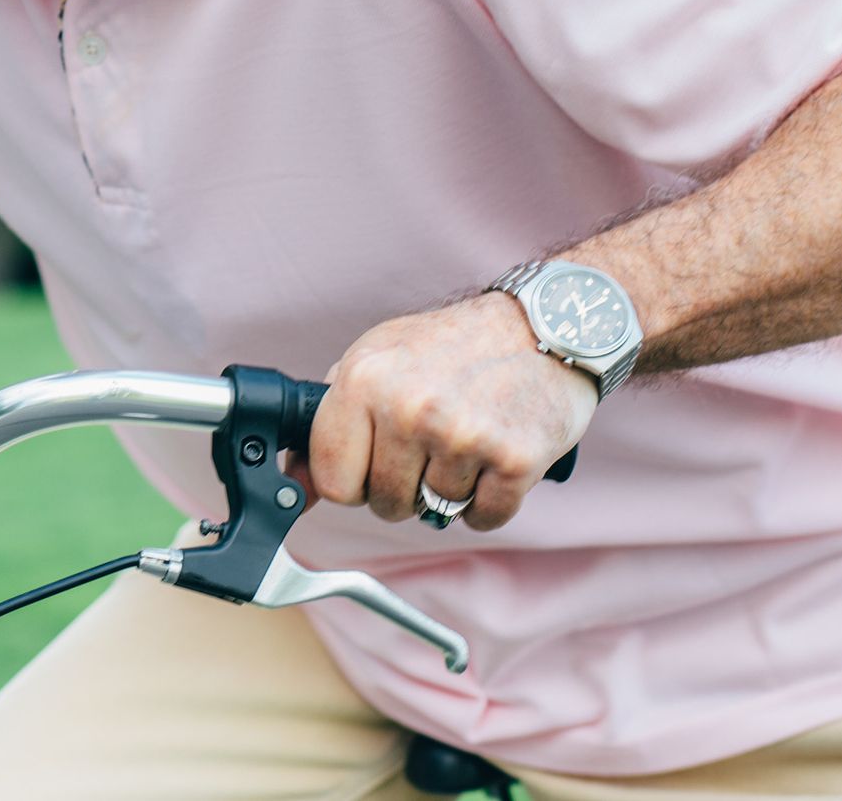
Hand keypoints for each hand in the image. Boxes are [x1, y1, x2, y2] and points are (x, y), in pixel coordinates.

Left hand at [305, 292, 594, 530]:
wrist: (545, 325)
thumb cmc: (454, 346)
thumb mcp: (377, 359)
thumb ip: (332, 420)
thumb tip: (296, 481)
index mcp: (364, 379)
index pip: (332, 479)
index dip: (353, 482)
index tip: (372, 465)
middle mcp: (407, 407)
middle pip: (384, 502)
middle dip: (405, 487)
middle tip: (431, 446)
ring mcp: (461, 434)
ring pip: (436, 511)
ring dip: (451, 489)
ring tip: (467, 440)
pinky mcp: (514, 458)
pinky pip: (483, 517)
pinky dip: (489, 501)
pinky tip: (494, 459)